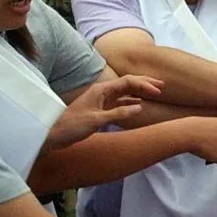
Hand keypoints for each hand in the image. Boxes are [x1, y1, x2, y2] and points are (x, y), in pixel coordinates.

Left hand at [44, 75, 163, 150]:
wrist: (54, 134)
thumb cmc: (72, 126)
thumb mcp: (97, 120)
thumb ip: (119, 113)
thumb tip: (140, 108)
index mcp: (101, 90)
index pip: (127, 82)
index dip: (144, 85)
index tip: (158, 93)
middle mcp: (102, 92)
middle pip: (127, 83)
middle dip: (144, 83)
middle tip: (162, 86)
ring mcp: (101, 100)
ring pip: (125, 92)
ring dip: (139, 92)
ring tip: (154, 93)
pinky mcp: (100, 110)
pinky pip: (120, 102)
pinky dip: (131, 102)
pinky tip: (139, 104)